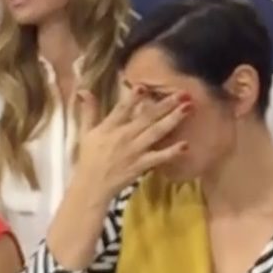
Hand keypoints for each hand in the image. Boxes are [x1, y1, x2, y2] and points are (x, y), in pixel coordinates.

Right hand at [74, 86, 189, 202]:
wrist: (92, 186)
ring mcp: (135, 151)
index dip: (132, 98)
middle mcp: (124, 136)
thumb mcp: (86, 132)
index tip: (144, 86)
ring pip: (156, 132)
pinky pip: (159, 157)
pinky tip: (185, 145)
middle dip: (165, 104)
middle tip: (183, 93)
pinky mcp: (142, 165)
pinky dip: (172, 152)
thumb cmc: (89, 158)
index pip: (121, 109)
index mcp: (110, 127)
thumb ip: (89, 110)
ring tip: (188, 108)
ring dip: (173, 120)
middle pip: (147, 117)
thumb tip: (84, 90)